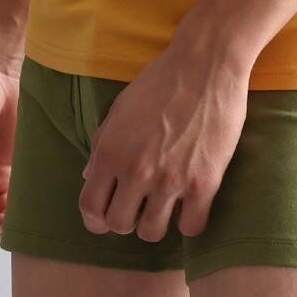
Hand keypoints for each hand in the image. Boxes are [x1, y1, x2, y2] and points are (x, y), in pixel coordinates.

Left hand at [78, 41, 248, 241]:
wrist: (207, 64)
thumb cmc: (161, 81)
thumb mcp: (120, 109)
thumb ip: (102, 145)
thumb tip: (90, 176)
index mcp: (111, 152)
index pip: (90, 208)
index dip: (95, 218)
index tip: (106, 216)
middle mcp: (136, 171)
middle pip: (119, 225)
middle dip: (126, 220)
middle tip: (139, 205)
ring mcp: (170, 180)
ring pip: (152, 233)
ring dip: (156, 222)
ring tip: (165, 205)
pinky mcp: (204, 183)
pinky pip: (190, 227)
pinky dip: (188, 221)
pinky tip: (191, 204)